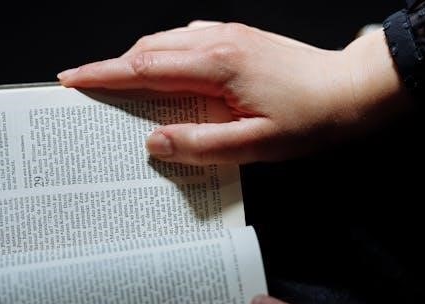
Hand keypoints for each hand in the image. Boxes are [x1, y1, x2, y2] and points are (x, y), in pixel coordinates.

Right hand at [57, 22, 408, 163]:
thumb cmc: (311, 119)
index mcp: (216, 65)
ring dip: (138, 61)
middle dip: (112, 68)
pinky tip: (165, 76)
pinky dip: (165, 56)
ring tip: (118, 87)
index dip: (104, 75)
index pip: (144, 67)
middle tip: (87, 90)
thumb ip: (201, 144)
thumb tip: (155, 142)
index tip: (72, 81)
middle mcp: (218, 41)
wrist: (352, 92)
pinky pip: (188, 42)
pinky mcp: (240, 40)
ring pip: (167, 42)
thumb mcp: (255, 146)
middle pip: (148, 49)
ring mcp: (230, 36)